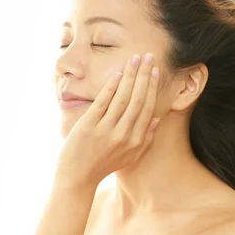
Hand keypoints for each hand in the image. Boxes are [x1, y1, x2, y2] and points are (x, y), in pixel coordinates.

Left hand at [55, 53, 160, 188]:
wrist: (77, 177)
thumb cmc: (103, 166)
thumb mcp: (130, 157)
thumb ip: (145, 139)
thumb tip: (157, 119)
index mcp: (135, 141)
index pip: (148, 108)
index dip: (152, 87)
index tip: (155, 70)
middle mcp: (123, 135)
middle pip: (138, 99)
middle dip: (144, 75)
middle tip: (148, 56)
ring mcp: (106, 130)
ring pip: (123, 98)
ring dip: (130, 76)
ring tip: (134, 59)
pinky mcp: (89, 126)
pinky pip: (103, 102)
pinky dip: (111, 87)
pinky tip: (118, 74)